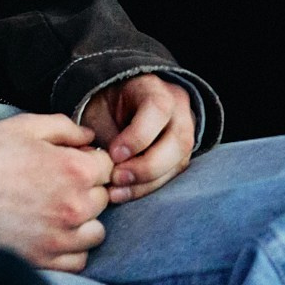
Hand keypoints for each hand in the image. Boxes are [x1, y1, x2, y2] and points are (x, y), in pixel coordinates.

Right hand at [0, 113, 112, 271]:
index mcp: (75, 169)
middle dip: (86, 188)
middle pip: (103, 198)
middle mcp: (76, 206)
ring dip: (84, 220)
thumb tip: (89, 136)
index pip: (107, 166)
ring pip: (96, 231)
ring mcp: (63, 236)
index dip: (90, 160)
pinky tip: (52, 232)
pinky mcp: (48, 259)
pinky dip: (71, 248)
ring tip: (57, 210)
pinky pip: (79, 259)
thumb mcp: (25, 126)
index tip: (72, 160)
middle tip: (57, 182)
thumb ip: (65, 127)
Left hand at [80, 73, 195, 203]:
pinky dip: (146, 189)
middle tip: (116, 178)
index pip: (158, 109)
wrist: (117, 108)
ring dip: (146, 183)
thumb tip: (100, 163)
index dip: (138, 136)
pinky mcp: (181, 158)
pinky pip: (171, 177)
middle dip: (146, 166)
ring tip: (116, 192)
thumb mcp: (99, 107)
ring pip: (178, 163)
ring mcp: (184, 135)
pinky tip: (124, 194)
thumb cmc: (105, 106)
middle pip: (177, 142)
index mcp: (156, 90)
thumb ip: (105, 129)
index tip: (114, 154)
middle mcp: (178, 111)